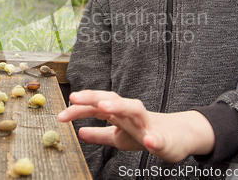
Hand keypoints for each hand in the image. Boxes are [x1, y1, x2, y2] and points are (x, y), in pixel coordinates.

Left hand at [57, 90, 214, 162]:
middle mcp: (131, 114)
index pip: (96, 107)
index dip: (78, 109)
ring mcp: (148, 123)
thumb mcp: (118, 136)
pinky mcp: (163, 137)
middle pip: (112, 99)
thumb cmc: (145, 133)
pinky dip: (154, 138)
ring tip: (104, 106)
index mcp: (119, 114)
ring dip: (119, 105)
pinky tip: (150, 141)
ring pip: (134, 109)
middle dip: (93, 96)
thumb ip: (99, 134)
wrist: (178, 137)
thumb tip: (79, 132)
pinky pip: (159, 137)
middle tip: (75, 97)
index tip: (60, 115)